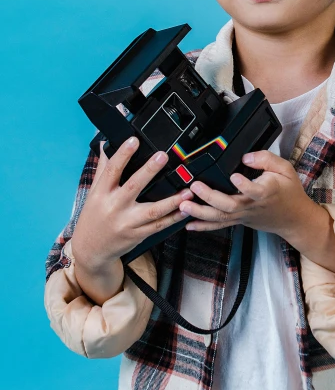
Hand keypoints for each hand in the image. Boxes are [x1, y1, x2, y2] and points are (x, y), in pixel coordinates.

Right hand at [72, 136, 194, 272]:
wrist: (91, 249)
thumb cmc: (93, 218)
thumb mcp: (93, 193)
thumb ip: (102, 169)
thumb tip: (106, 145)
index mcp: (101, 194)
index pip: (112, 171)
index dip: (123, 155)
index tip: (134, 140)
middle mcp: (114, 208)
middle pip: (134, 187)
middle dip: (149, 171)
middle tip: (163, 156)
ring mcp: (127, 223)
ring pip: (152, 211)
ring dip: (172, 201)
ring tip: (187, 190)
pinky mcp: (138, 235)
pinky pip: (158, 226)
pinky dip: (173, 218)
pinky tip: (186, 209)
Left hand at [178, 150, 320, 248]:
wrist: (294, 219)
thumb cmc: (289, 192)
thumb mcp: (285, 169)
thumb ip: (266, 159)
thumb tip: (246, 156)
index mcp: (265, 192)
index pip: (254, 190)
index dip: (244, 184)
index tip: (234, 176)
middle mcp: (252, 206)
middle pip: (229, 206)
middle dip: (210, 197)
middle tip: (195, 187)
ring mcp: (244, 216)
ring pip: (221, 217)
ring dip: (200, 212)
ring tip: (184, 205)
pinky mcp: (239, 221)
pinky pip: (219, 225)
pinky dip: (203, 226)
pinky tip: (189, 224)